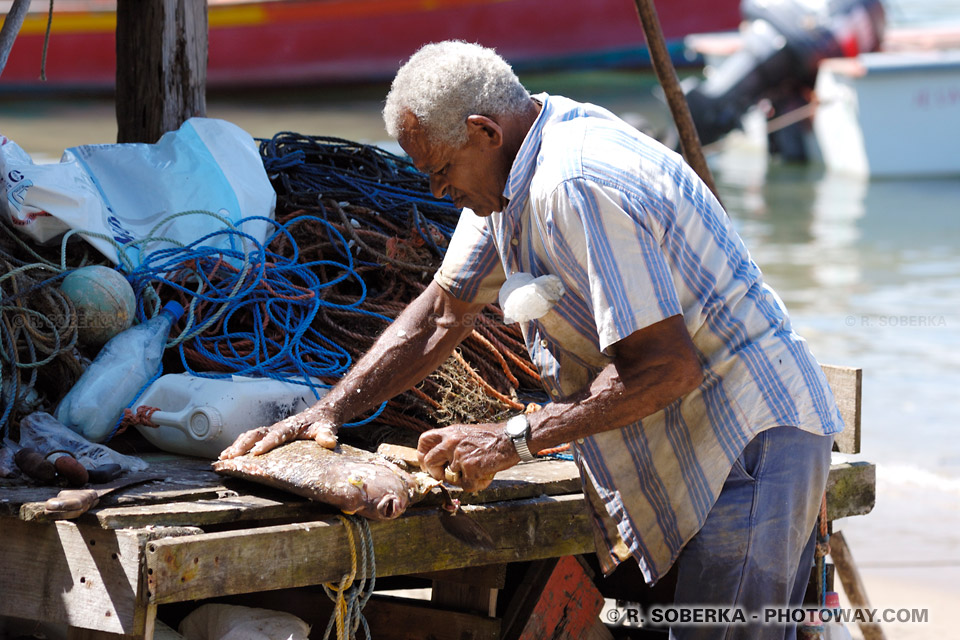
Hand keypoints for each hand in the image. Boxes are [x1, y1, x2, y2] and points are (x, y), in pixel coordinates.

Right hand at [218, 406, 338, 458]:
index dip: (267, 443)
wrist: (321, 414)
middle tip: (231, 456)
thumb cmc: (323, 422)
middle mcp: (278, 427)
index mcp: (291, 426)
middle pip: (257, 433)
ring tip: (224, 457)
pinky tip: (229, 456)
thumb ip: (327, 434)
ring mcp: (272, 430)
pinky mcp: (269, 435)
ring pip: (251, 435)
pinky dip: (239, 446)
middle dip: (243, 444)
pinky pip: (251, 439)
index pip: (277, 434)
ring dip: (237, 446)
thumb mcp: (327, 427)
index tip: (256, 452)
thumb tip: (329, 441)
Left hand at [417, 423, 518, 491]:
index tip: (427, 463)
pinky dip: (476, 485)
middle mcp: (451, 442)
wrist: (513, 438)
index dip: (422, 454)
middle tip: (444, 475)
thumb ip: (454, 443)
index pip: (424, 440)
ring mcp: (459, 455)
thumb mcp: (468, 433)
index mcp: (451, 432)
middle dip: (434, 472)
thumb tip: (445, 459)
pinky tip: (485, 476)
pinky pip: (466, 485)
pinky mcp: (470, 468)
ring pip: (450, 477)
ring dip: (463, 479)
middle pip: (428, 461)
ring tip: (478, 472)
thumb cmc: (494, 437)